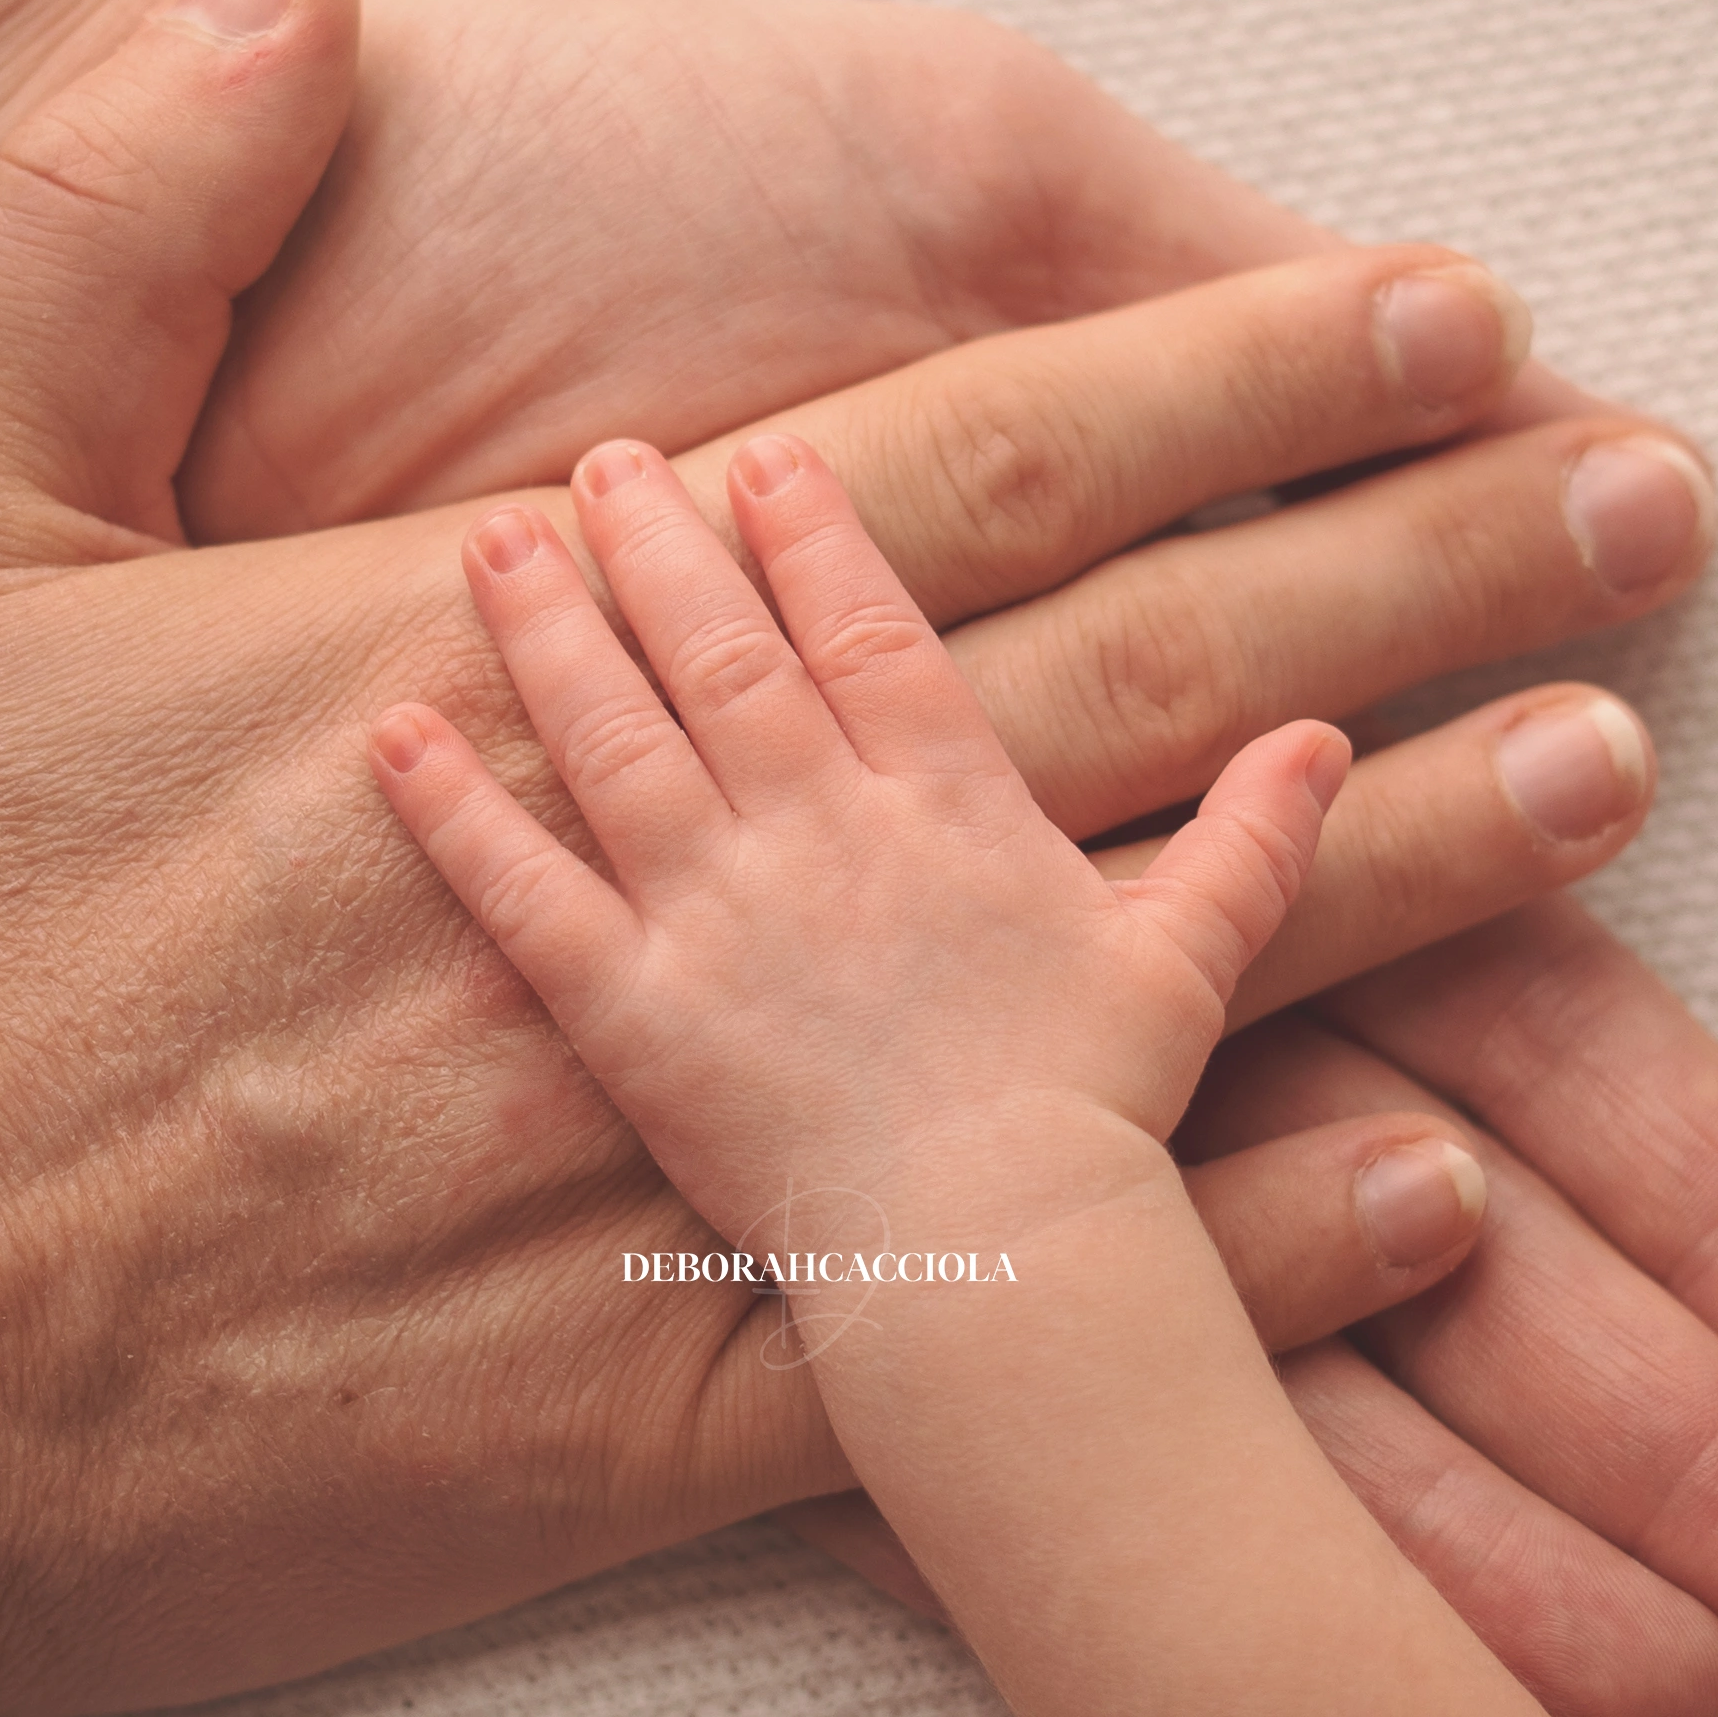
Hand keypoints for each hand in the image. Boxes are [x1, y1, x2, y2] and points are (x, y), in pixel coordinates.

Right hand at [0, 0, 1717, 1716]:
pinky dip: (1209, 1267)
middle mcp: (613, 907)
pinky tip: (1430, 1204)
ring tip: (1618, 788)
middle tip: (1640, 510)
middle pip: (1074, 708)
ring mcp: (631, 1170)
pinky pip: (984, 1333)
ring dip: (1377, 888)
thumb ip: (96, 214)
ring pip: (1077, 1005)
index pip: (931, 481)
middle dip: (1384, 586)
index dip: (1206, 381)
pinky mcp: (608, 1424)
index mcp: (474, 673)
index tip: (1436, 312)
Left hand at [368, 427, 1345, 1242]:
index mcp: (950, 803)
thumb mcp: (1195, 959)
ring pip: (614, 734)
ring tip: (493, 537)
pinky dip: (452, 810)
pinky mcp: (632, 1017)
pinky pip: (522, 895)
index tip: (763, 455)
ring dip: (549, 627)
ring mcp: (719, 916)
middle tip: (603, 457)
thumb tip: (1322, 734)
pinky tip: (394, 733)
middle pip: (720, 647)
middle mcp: (823, 829)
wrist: (1003, 1262)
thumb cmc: (1100, 1119)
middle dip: (657, 541)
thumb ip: (1254, 836)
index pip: (865, 628)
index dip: (810, 534)